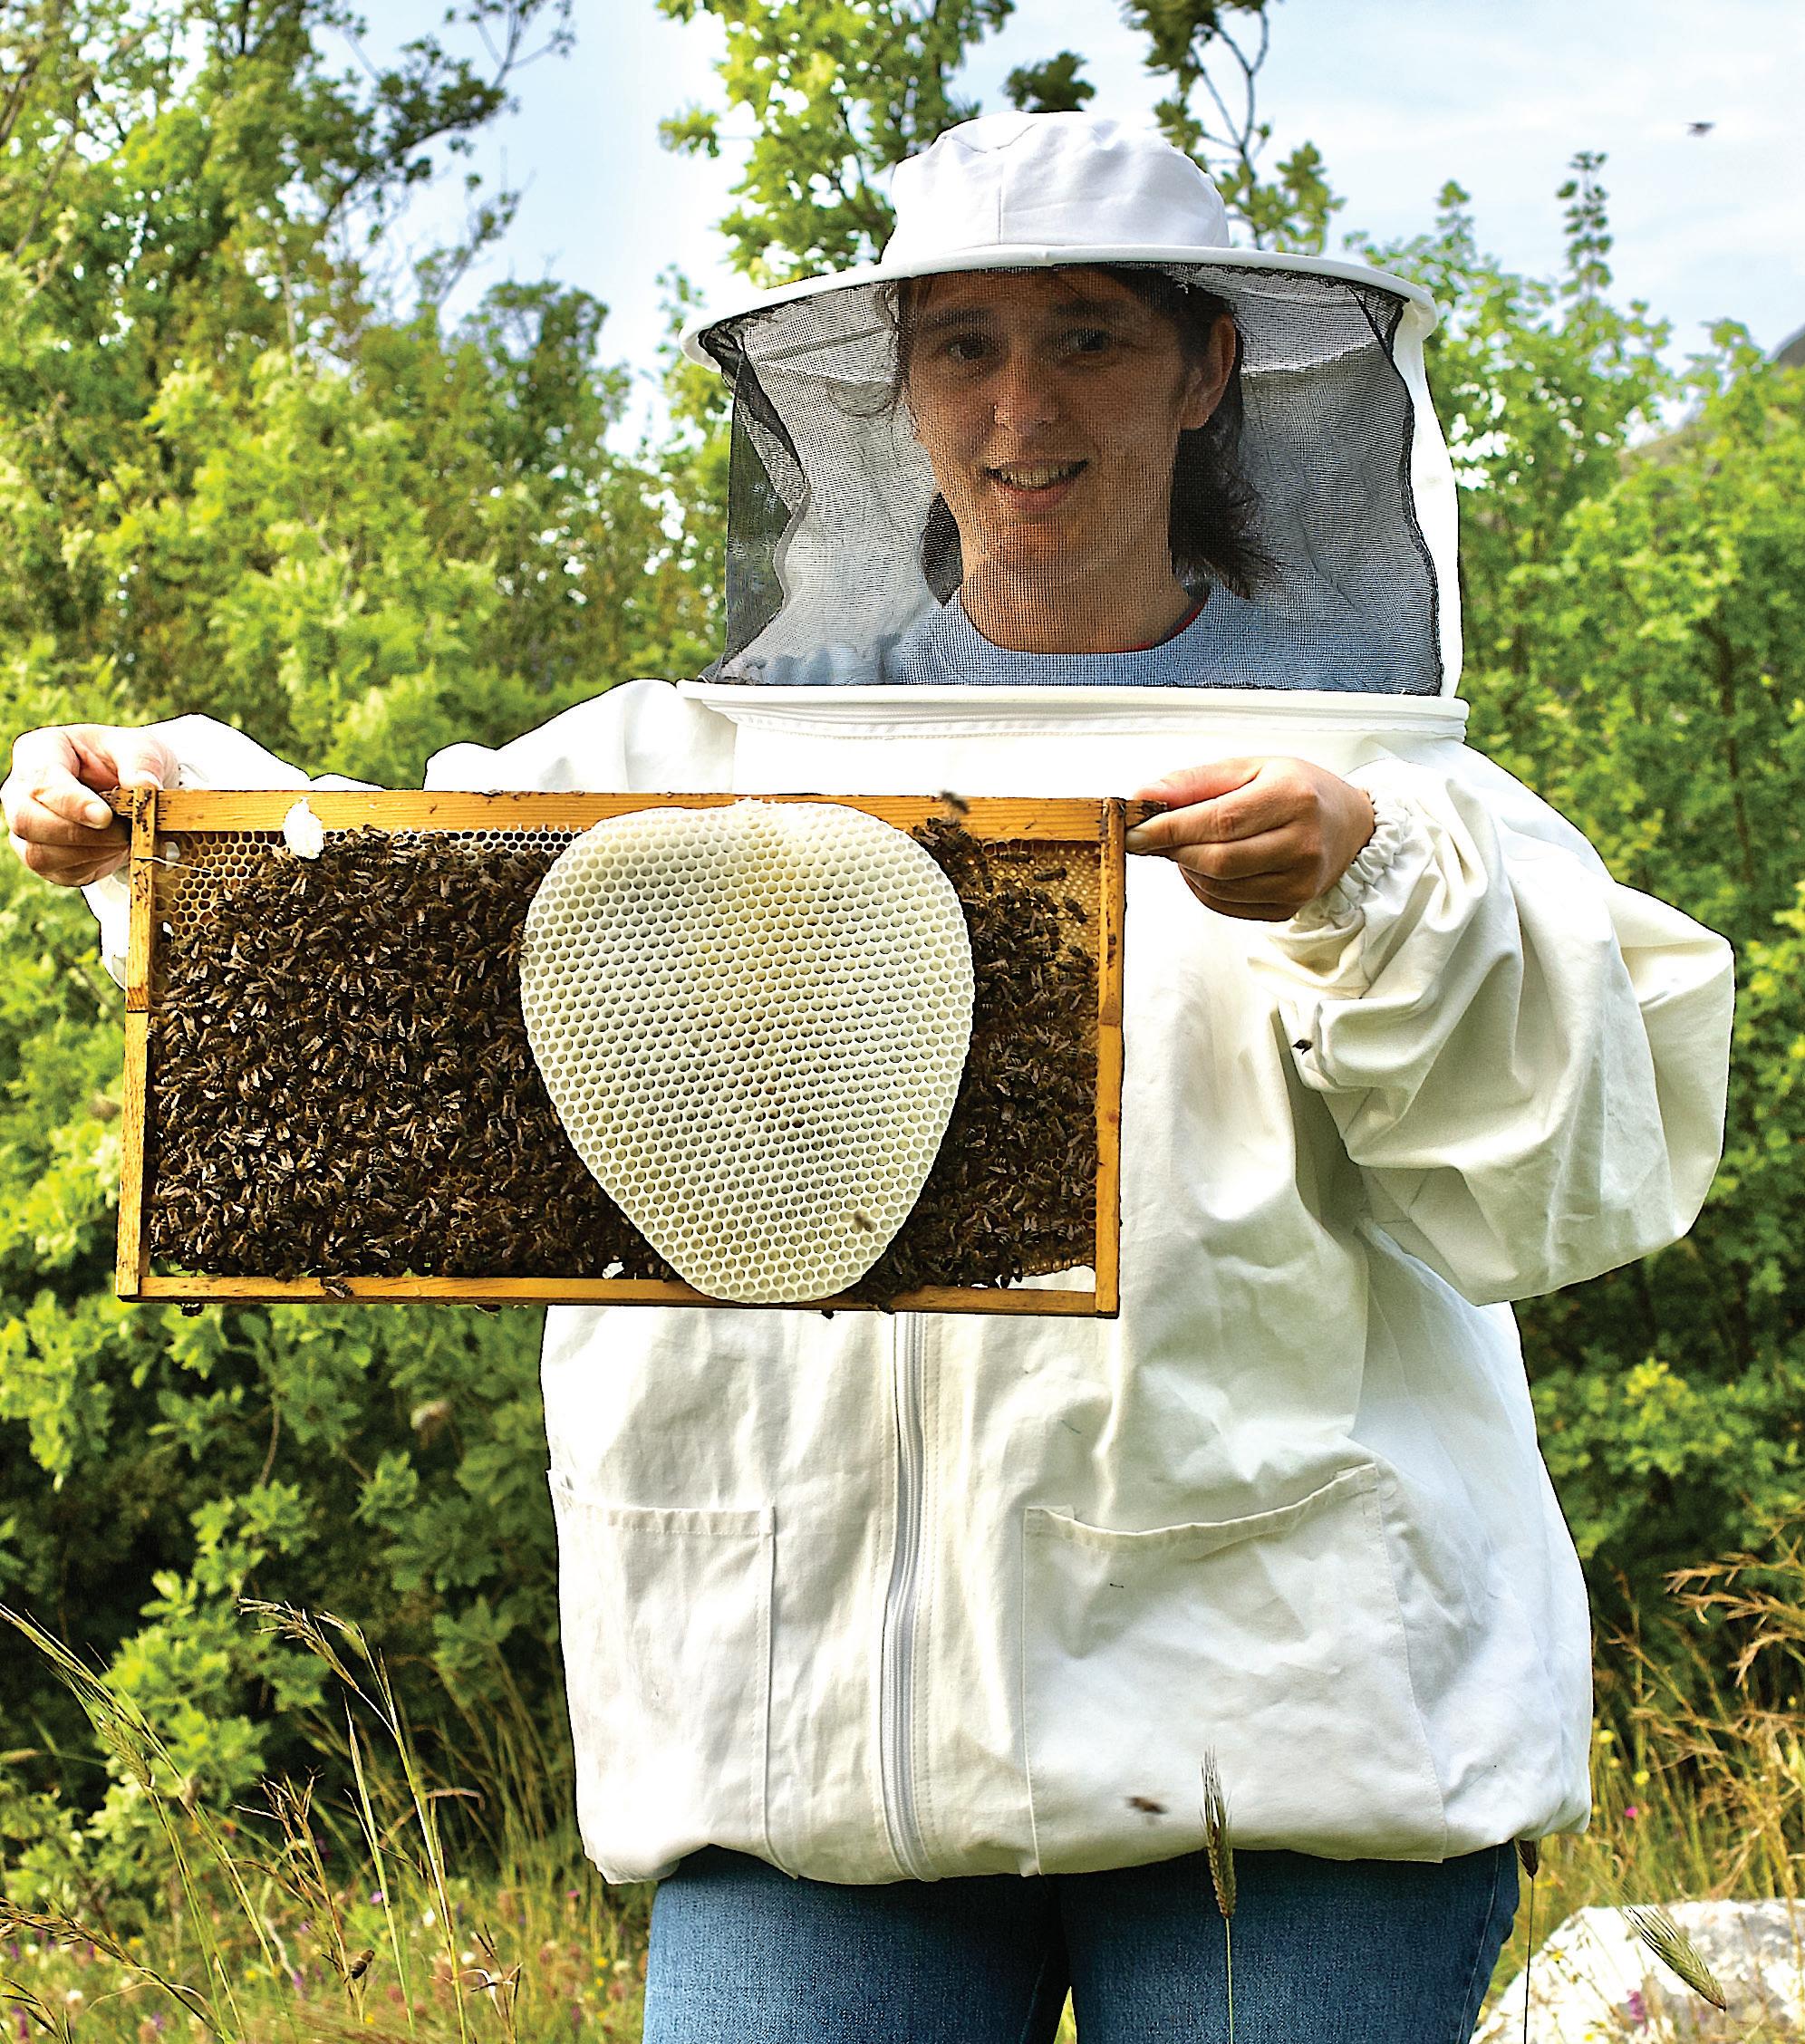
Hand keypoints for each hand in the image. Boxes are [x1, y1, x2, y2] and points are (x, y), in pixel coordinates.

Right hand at [3, 724, 177, 887]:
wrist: (129, 787)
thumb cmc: (126, 760)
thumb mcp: (140, 748)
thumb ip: (142, 762)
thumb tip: (145, 786)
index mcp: (38, 752)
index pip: (40, 781)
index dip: (72, 803)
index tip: (105, 817)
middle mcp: (20, 790)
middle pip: (26, 821)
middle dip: (78, 834)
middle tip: (124, 833)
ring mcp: (27, 827)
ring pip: (38, 854)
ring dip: (89, 854)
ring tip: (125, 840)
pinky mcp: (43, 856)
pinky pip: (59, 872)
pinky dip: (93, 866)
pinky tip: (115, 850)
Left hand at [1125, 756, 1376, 922]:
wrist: (1349, 826)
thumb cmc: (1298, 790)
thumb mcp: (1250, 768)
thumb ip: (1195, 781)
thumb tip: (1145, 795)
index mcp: (1292, 798)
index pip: (1220, 821)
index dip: (1170, 829)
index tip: (1134, 831)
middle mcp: (1301, 844)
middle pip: (1217, 861)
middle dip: (1174, 851)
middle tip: (1151, 839)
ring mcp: (1299, 882)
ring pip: (1218, 887)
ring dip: (1187, 869)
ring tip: (1188, 846)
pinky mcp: (1289, 907)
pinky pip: (1227, 906)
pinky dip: (1204, 887)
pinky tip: (1207, 866)